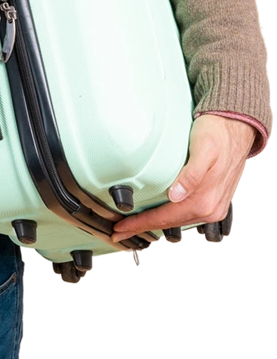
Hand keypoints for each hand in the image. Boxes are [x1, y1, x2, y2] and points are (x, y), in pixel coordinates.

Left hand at [112, 114, 254, 241]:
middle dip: (143, 226)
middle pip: (169, 223)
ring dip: (156, 223)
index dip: (140, 224)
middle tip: (120, 230)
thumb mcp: (204, 149)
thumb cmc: (218, 134)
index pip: (164, 218)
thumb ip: (191, 174)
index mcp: (204, 201)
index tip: (120, 229)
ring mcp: (213, 207)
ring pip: (177, 220)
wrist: (238, 128)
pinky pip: (187, 214)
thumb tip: (176, 194)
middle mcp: (210, 209)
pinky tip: (160, 213)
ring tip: (135, 223)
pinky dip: (170, 216)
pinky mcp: (213, 200)